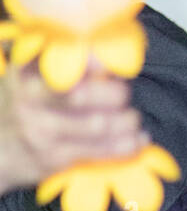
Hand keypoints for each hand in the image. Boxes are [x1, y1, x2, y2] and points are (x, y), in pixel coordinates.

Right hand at [0, 58, 148, 196]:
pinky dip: (124, 146)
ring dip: (125, 122)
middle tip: (125, 94)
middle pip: (80, 95)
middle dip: (113, 94)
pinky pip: (98, 152)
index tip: (108, 63)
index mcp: (25, 72)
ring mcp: (43, 131)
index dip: (87, 64)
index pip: (56, 62)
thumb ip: (54, 60)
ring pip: (95, 125)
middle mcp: (31, 99)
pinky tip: (139, 141)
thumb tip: (101, 52)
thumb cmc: (22, 106)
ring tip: (134, 118)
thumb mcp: (25, 75)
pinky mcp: (56, 159)